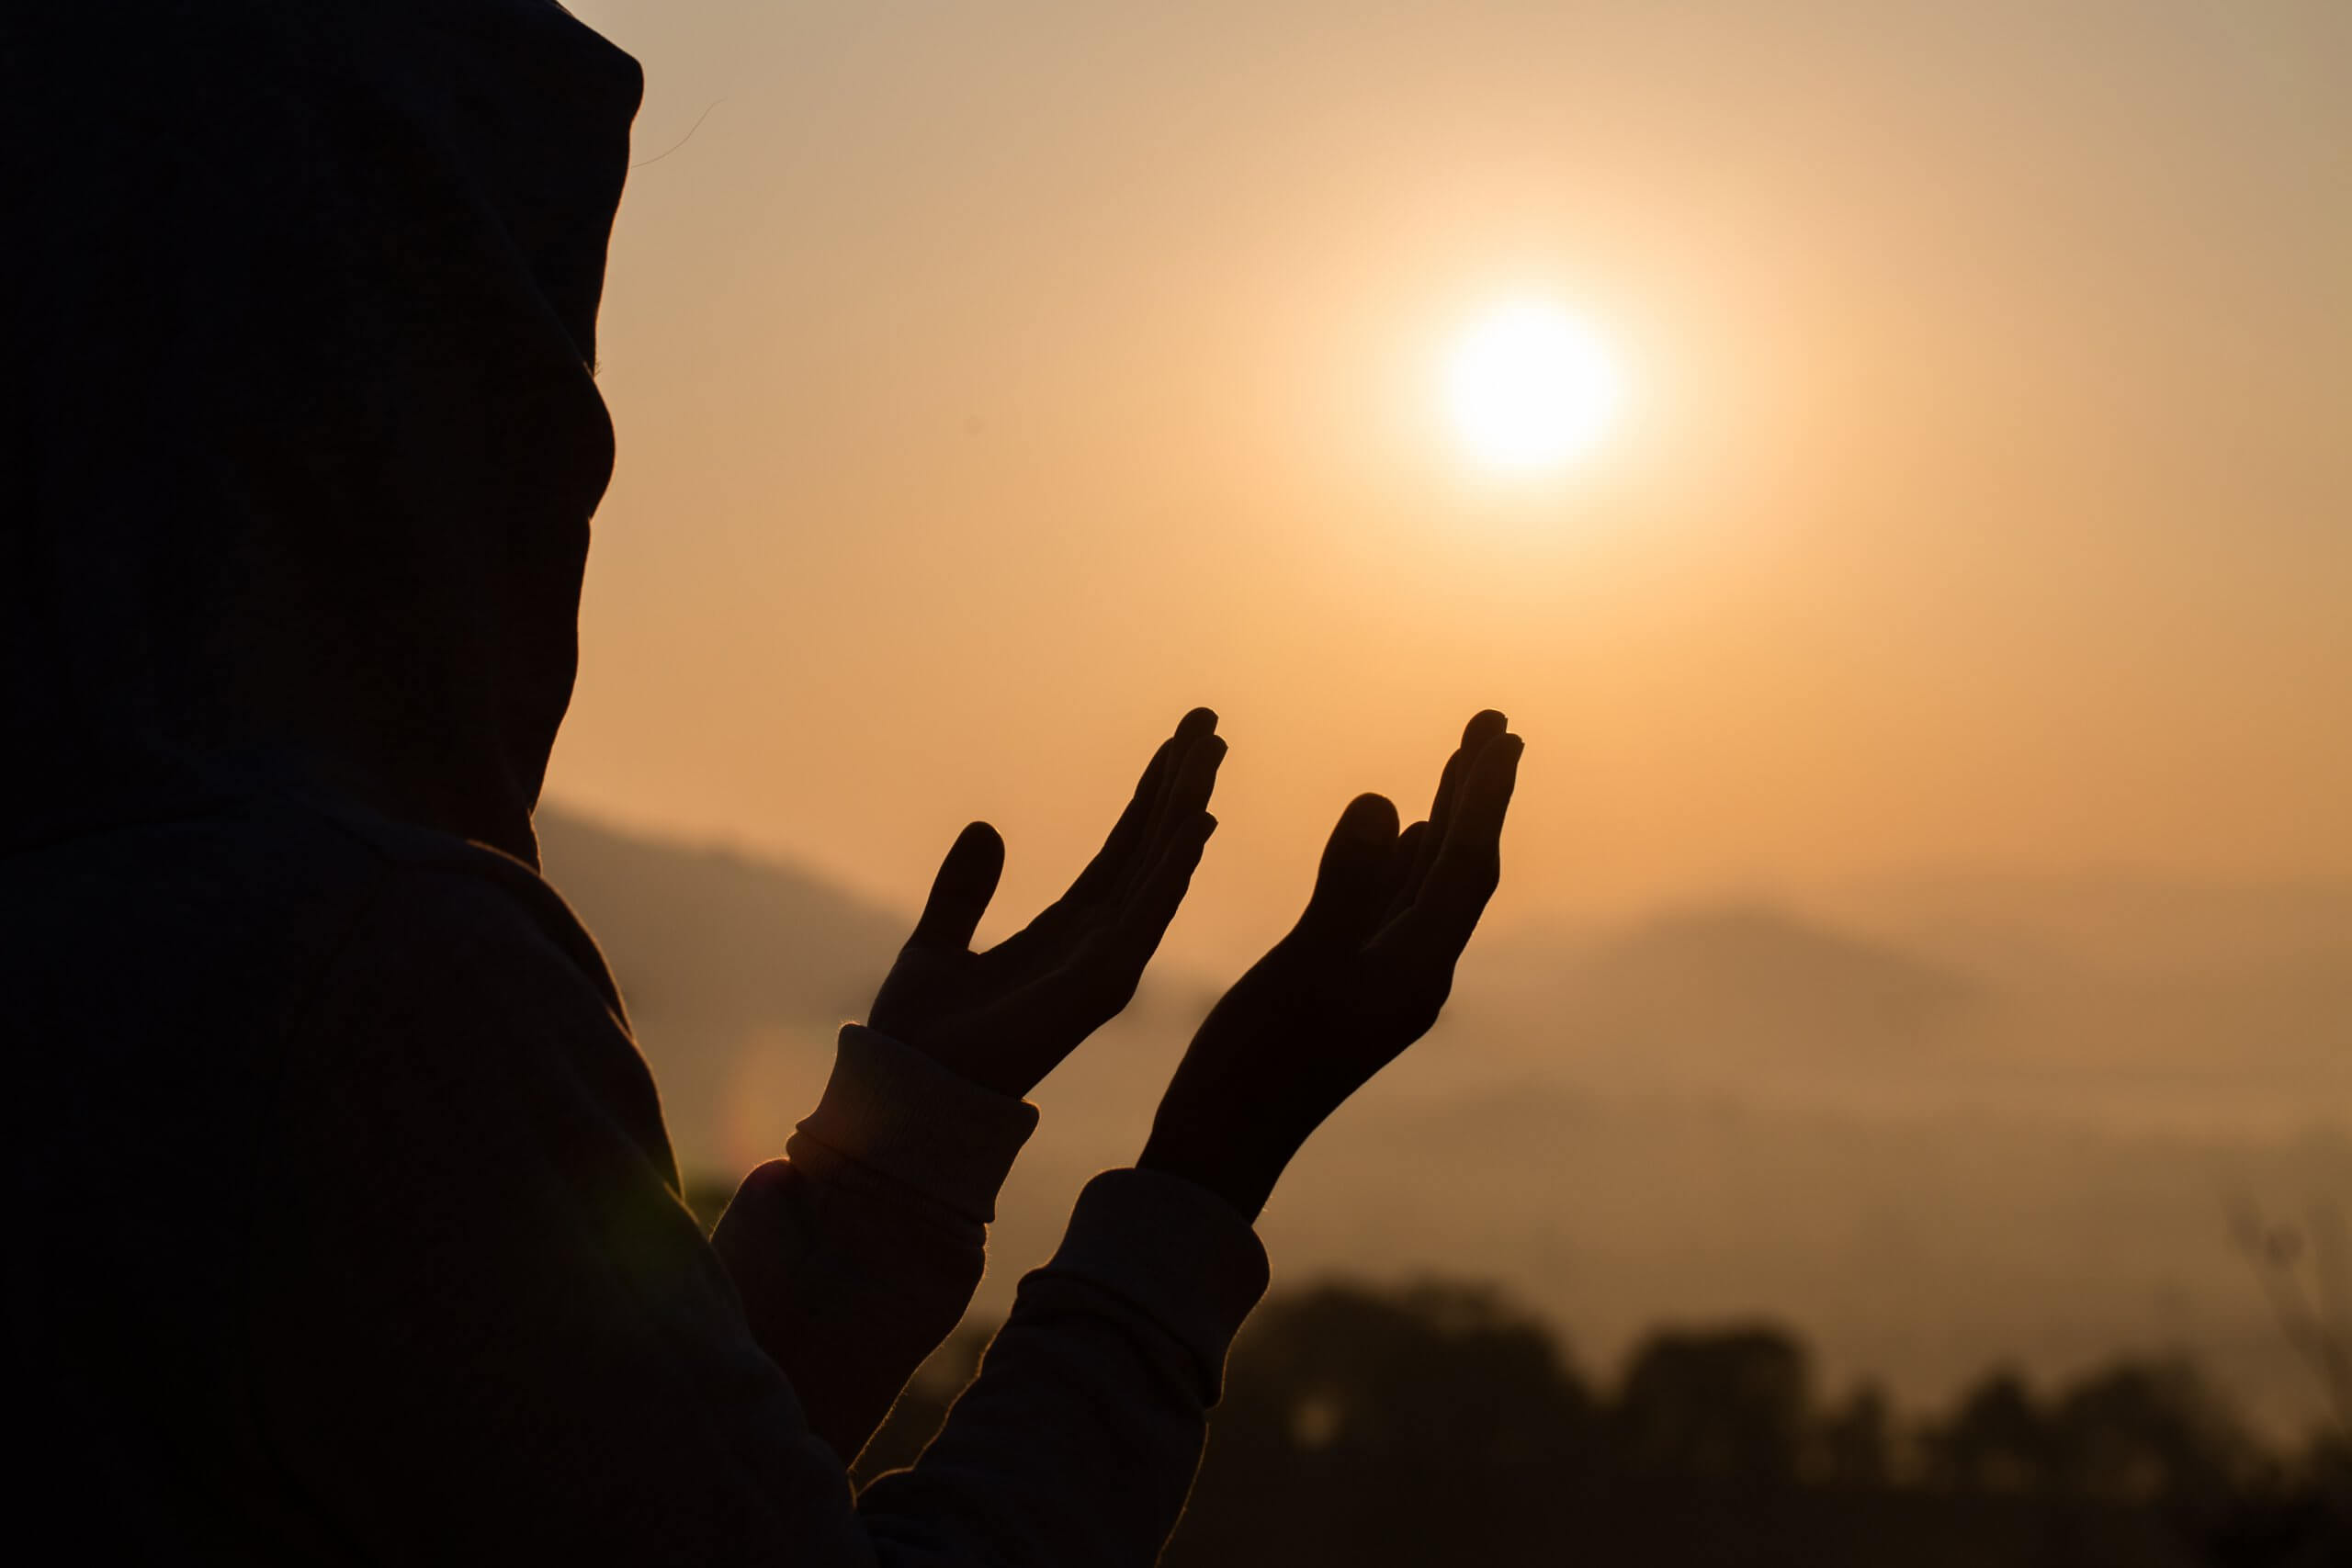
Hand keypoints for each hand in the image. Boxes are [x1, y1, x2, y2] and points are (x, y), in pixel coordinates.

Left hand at [868, 708, 1224, 1097]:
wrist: (907, 1086)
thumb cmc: (922, 1034)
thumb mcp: (936, 940)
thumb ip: (965, 889)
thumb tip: (986, 828)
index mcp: (1065, 931)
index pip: (1122, 851)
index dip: (1151, 798)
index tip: (1179, 746)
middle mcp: (1098, 943)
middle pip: (1151, 850)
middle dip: (1182, 787)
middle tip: (1211, 725)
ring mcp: (1105, 964)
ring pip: (1159, 872)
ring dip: (1187, 811)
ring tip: (1213, 753)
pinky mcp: (1100, 985)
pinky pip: (1146, 916)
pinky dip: (1173, 869)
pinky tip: (1198, 823)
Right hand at [1139, 710, 1521, 1218]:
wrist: (1220, 1149)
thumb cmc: (1256, 1064)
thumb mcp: (1302, 963)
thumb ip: (1348, 884)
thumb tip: (1390, 803)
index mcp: (1416, 973)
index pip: (1465, 867)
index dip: (1483, 796)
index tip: (1499, 733)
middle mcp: (1415, 977)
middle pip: (1460, 870)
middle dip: (1477, 797)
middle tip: (1496, 726)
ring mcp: (1384, 986)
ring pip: (1428, 887)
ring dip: (1448, 821)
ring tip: (1464, 765)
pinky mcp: (1352, 991)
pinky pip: (1395, 909)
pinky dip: (1406, 861)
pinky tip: (1408, 835)